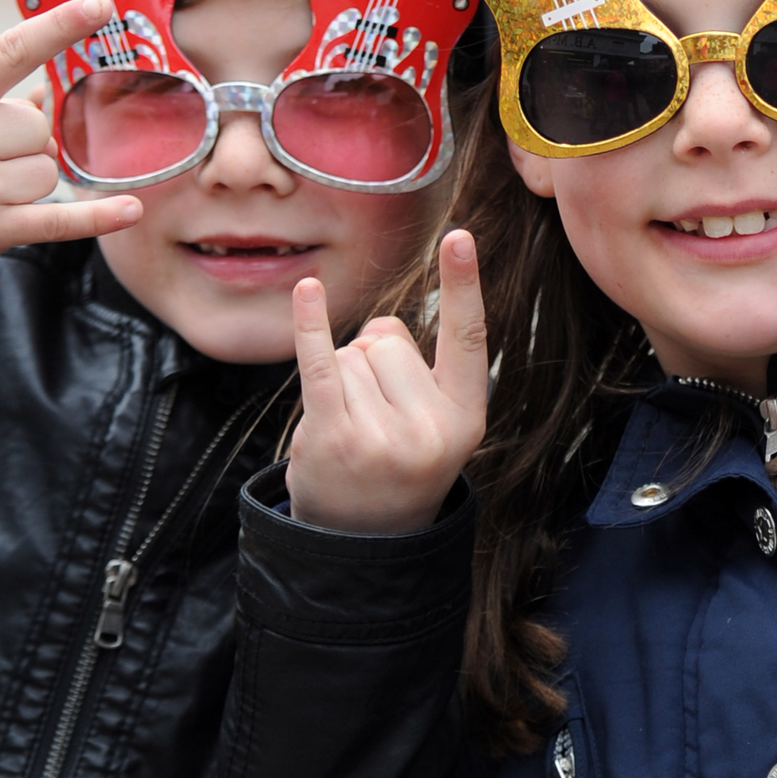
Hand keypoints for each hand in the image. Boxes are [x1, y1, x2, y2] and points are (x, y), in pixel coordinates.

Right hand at [0, 0, 143, 292]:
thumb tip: (51, 93)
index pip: (11, 51)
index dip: (59, 27)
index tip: (98, 5)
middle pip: (39, 127)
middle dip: (26, 141)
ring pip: (49, 171)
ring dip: (31, 180)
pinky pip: (60, 220)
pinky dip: (97, 218)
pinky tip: (128, 209)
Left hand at [286, 229, 486, 533]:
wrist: (362, 541)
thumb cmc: (397, 469)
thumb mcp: (434, 428)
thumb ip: (420, 369)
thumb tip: (378, 327)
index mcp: (465, 420)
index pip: (468, 338)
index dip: (464, 284)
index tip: (460, 236)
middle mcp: (428, 429)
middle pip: (389, 339)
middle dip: (373, 361)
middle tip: (374, 416)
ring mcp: (381, 436)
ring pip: (352, 352)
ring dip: (341, 377)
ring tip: (350, 426)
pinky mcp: (333, 435)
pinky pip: (320, 362)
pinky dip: (309, 324)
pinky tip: (307, 290)